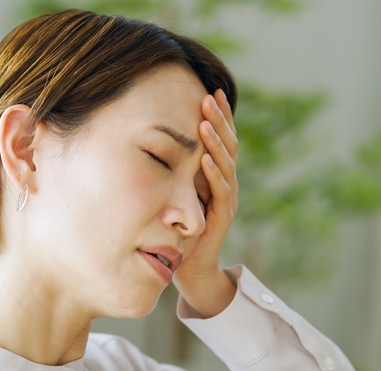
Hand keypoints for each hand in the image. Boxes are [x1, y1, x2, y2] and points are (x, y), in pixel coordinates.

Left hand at [173, 89, 238, 317]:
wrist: (190, 269)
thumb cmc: (178, 230)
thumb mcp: (175, 193)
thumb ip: (173, 171)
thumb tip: (151, 140)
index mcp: (216, 176)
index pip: (221, 140)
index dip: (218, 116)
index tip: (210, 90)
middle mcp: (226, 185)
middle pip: (228, 146)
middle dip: (219, 120)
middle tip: (210, 96)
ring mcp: (226, 202)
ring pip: (227, 165)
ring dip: (216, 142)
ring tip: (206, 121)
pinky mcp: (221, 220)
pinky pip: (221, 194)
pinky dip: (214, 175)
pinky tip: (205, 160)